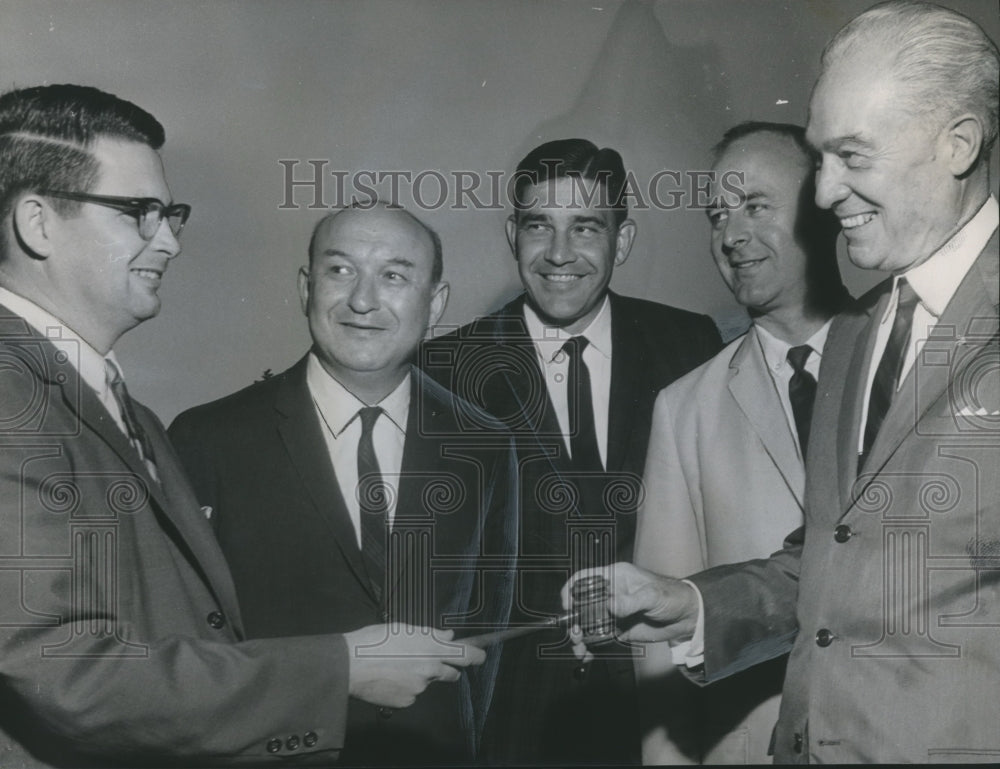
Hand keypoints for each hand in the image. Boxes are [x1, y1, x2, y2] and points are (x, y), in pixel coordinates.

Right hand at [344, 624, 485, 707]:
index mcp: (431, 647)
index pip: (465, 655)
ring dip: (420, 676)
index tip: (480, 656)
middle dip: (446, 668)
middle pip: (451, 673)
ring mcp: (419, 688)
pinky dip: (407, 687)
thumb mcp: (404, 628)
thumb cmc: (374, 642)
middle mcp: (430, 669)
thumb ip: (430, 633)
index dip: (476, 656)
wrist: (350, 665)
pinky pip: (413, 694)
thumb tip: (448, 635)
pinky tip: (391, 678)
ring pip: (428, 682)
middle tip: (428, 661)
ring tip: (397, 666)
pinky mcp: (407, 701)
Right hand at [561, 563, 699, 660]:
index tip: (568, 605)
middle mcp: (610, 594)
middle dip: (574, 620)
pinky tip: (586, 656)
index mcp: (614, 577)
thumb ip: (630, 601)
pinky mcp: (618, 629)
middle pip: (582, 604)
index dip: (572, 589)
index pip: (585, 578)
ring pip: (588, 624)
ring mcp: (613, 612)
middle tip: (575, 634)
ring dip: (580, 637)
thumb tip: (611, 606)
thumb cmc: (671, 596)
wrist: (686, 617)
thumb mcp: (652, 595)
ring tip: (579, 649)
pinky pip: (599, 638)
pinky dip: (591, 648)